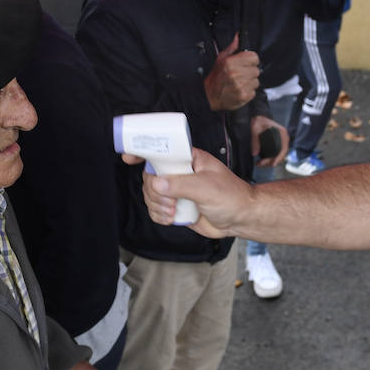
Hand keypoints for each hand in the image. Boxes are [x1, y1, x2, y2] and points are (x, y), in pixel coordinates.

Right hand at [131, 146, 249, 239]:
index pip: (162, 150)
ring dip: (157, 205)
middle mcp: (181, 173)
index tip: (128, 157)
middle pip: (151, 176)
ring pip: (152, 194)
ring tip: (173, 211)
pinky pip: (157, 209)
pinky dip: (159, 215)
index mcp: (189, 159)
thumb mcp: (207, 187)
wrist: (241, 219)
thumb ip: (181, 184)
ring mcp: (178, 190)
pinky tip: (171, 218)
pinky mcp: (177, 206)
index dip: (143, 152)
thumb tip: (156, 184)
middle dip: (155, 192)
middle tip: (169, 202)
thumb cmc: (232, 197)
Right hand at [203, 34, 258, 111]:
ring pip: (256, 81)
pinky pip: (254, 91)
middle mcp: (236, 74)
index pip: (254, 57)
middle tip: (241, 74)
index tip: (247, 63)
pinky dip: (248, 91)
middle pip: (256, 70)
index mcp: (231, 63)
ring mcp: (240, 86)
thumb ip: (232, 47)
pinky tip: (240, 89)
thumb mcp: (221, 59)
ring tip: (240, 82)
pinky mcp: (244, 96)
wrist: (210, 96)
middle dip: (250, 72)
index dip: (251, 60)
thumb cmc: (216, 77)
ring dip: (249, 82)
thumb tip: (238, 36)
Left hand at [251, 115, 289, 165]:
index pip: (284, 148)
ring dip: (269, 161)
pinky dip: (269, 159)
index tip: (273, 163)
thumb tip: (255, 154)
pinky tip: (261, 161)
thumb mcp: (255, 129)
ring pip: (277, 155)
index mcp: (282, 133)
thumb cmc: (259, 121)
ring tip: (258, 164)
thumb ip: (255, 140)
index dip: (279, 157)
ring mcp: (280, 142)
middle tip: (260, 164)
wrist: (259, 118)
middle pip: (281, 154)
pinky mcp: (276, 144)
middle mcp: (283, 138)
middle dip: (271, 161)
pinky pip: (275, 153)